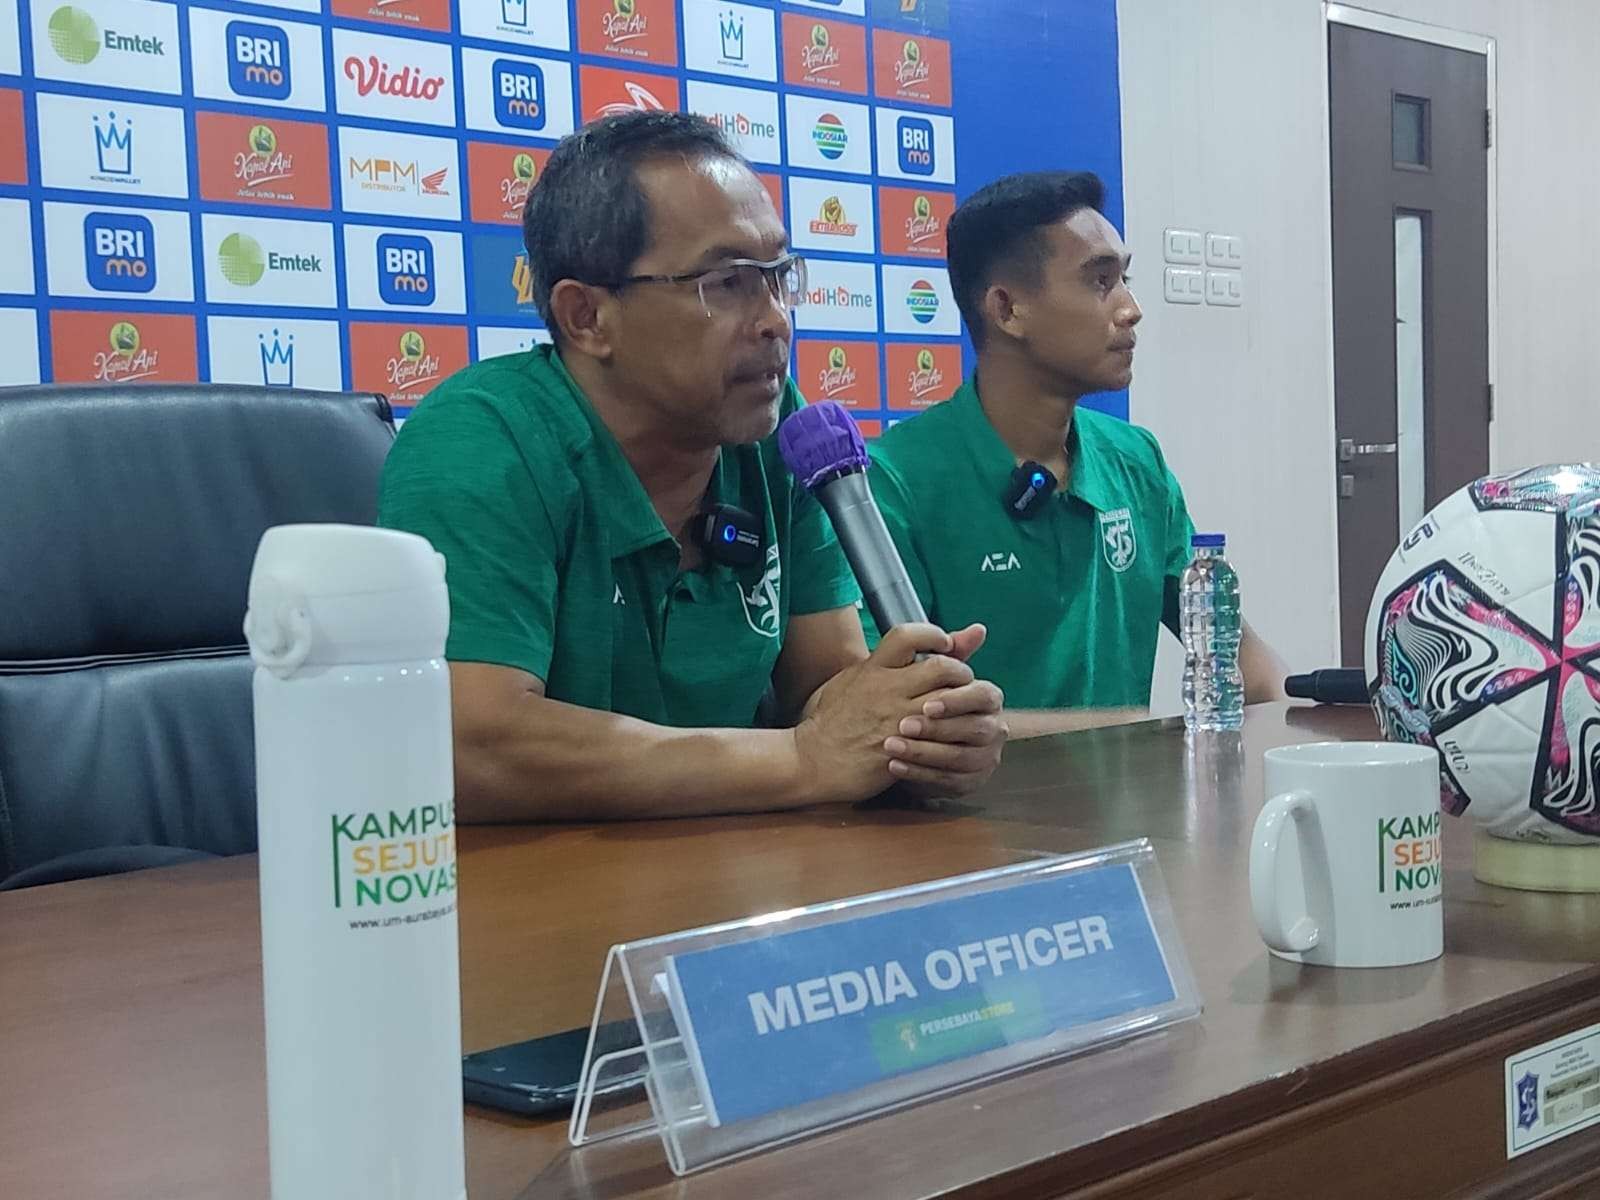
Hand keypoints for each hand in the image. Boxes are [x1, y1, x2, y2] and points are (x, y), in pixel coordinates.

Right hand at [793, 623, 979, 802]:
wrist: (812, 760)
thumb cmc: (831, 721)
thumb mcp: (850, 680)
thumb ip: (880, 662)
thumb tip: (905, 644)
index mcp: (872, 669)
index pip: (908, 636)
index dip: (935, 635)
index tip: (945, 644)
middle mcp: (886, 690)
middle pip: (941, 667)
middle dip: (961, 671)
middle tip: (962, 681)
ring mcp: (896, 719)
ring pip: (947, 702)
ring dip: (962, 703)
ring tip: (960, 708)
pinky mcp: (902, 748)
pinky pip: (940, 737)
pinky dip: (952, 733)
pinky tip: (951, 735)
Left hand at [885, 623, 1006, 796]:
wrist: (914, 742)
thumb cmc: (924, 704)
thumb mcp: (933, 678)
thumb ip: (953, 654)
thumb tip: (978, 629)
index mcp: (988, 700)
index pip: (984, 696)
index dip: (957, 700)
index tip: (926, 703)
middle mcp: (993, 730)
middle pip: (974, 730)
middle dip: (937, 729)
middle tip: (903, 725)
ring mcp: (983, 759)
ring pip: (958, 759)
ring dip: (923, 752)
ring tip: (890, 746)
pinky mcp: (967, 783)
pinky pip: (946, 782)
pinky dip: (918, 774)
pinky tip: (893, 765)